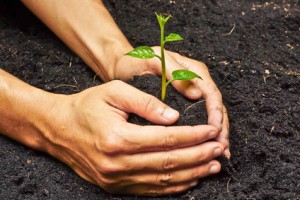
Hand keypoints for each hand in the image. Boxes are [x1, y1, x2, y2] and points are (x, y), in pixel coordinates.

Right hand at [47, 80, 223, 194]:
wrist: (59, 129)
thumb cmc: (87, 107)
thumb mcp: (114, 92)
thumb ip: (146, 103)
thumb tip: (174, 117)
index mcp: (118, 138)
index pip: (167, 139)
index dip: (193, 136)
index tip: (212, 131)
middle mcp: (118, 163)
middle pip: (169, 163)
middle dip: (198, 156)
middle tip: (219, 149)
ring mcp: (116, 179)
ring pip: (163, 181)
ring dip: (191, 174)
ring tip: (212, 166)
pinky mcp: (115, 186)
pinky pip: (150, 190)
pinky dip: (173, 186)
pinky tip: (190, 180)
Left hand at [113, 47, 229, 157]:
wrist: (123, 66)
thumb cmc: (137, 62)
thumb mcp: (154, 61)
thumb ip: (175, 74)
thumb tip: (197, 95)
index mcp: (193, 71)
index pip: (211, 94)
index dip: (215, 113)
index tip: (214, 130)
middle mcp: (195, 83)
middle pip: (215, 107)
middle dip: (220, 128)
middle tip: (222, 148)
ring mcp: (190, 94)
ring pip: (210, 115)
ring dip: (216, 134)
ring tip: (221, 153)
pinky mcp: (182, 105)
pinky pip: (198, 120)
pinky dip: (203, 134)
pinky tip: (205, 148)